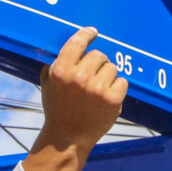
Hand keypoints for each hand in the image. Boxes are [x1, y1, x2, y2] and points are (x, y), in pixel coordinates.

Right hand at [25, 27, 127, 170]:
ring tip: (98, 90)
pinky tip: (107, 97)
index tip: (93, 32)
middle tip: (93, 76)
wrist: (68, 138)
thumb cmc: (57, 110)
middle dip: (97, 63)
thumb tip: (71, 46)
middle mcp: (79, 77)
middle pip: (99, 55)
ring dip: (107, 76)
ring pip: (112, 68)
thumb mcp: (48, 84)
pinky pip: (123, 81)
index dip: (87, 34)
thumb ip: (56, 64)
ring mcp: (97, 89)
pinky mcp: (112, 100)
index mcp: (61, 71)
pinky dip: (117, 88)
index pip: (77, 43)